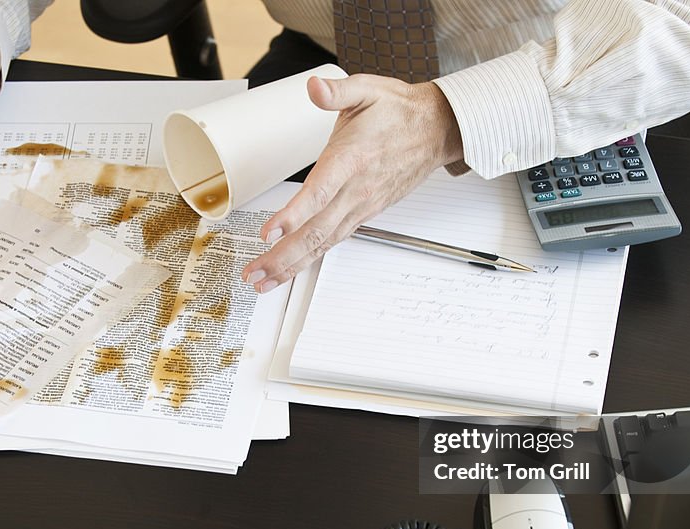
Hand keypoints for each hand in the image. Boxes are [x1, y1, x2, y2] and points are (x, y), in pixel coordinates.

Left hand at [241, 74, 462, 292]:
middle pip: (315, 230)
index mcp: (351, 159)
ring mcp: (361, 206)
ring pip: (323, 243)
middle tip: (253, 272)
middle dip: (282, 255)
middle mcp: (355, 190)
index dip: (293, 215)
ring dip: (292, 265)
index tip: (269, 231)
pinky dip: (311, 258)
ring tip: (264, 280)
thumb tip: (314, 87)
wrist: (435, 130)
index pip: (319, 193)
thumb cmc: (400, 112)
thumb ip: (337, 91)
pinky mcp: (364, 213)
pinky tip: (293, 269)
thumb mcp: (367, 90)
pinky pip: (334, 241)